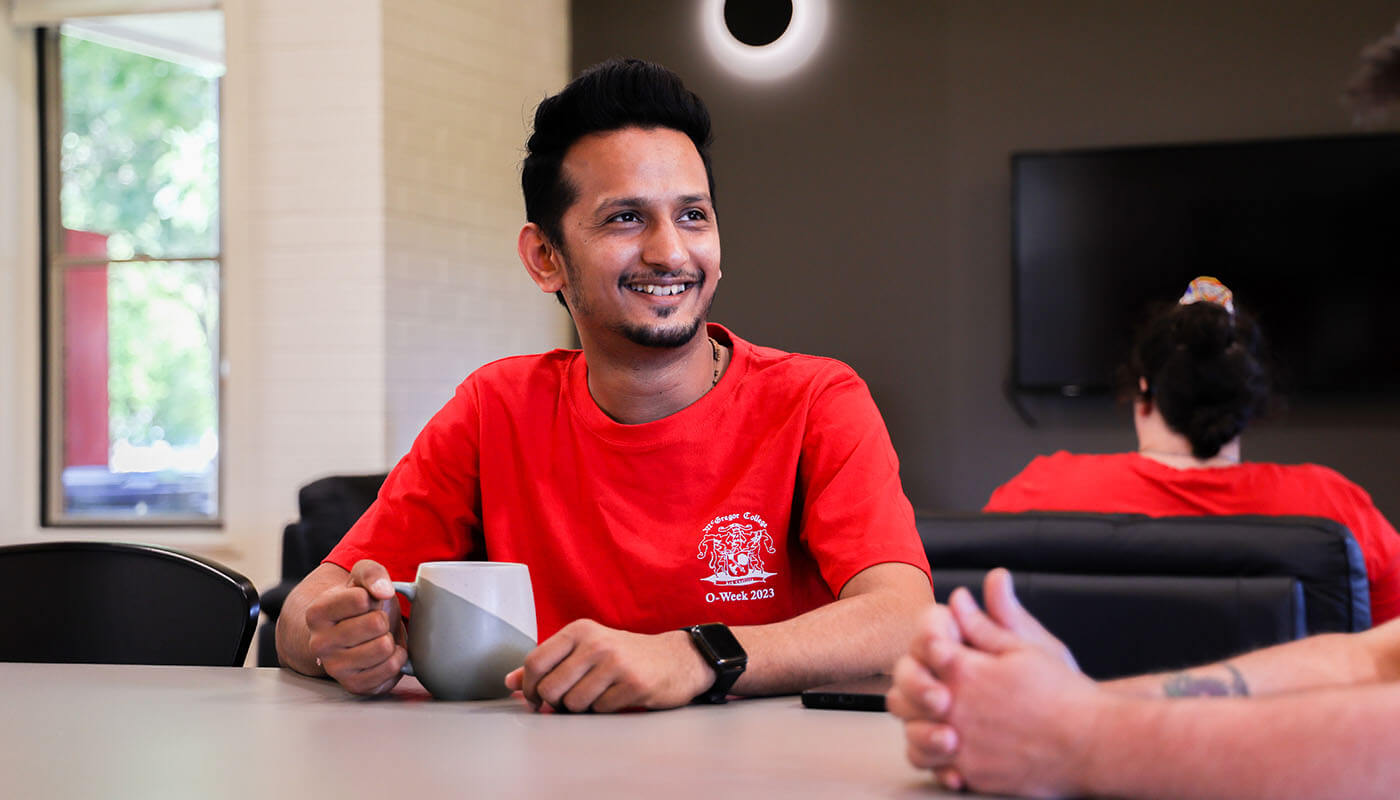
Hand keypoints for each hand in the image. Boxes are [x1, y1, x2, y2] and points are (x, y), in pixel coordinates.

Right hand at [304, 559, 408, 694]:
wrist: (349, 632)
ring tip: (378, 636)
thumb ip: (372, 573)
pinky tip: (386, 653)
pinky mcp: (354, 685)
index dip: (372, 596)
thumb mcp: (361, 577)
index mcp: (316, 614)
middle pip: (376, 623)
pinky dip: (396, 658)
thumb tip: (384, 591)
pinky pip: (390, 670)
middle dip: (382, 618)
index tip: (365, 601)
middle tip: (374, 621)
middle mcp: (319, 644)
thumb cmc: (358, 604)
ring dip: (390, 639)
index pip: (361, 599)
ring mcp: (335, 668)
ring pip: (383, 647)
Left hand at [503, 619, 711, 711]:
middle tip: (569, 701)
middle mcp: (596, 642)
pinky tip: (617, 697)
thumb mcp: (585, 650)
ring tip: (598, 694)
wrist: (676, 659)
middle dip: (555, 703)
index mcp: (580, 630)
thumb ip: (548, 664)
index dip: (530, 687)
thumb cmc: (625, 655)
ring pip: (573, 703)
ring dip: (581, 708)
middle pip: (551, 687)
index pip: (535, 661)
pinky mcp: (633, 684)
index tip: (536, 698)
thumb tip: (510, 682)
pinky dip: (603, 710)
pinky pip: (599, 710)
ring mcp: (616, 663)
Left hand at [889, 571, 1100, 797]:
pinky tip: (954, 749)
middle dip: (912, 688)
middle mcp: (955, 708)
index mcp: (965, 670)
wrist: (1094, 744)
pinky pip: (935, 769)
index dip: (926, 647)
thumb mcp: (1024, 647)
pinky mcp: (972, 774)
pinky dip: (938, 760)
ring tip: (939, 720)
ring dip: (919, 726)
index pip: (919, 650)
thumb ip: (983, 624)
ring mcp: (961, 745)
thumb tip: (959, 598)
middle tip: (932, 687)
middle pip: (903, 696)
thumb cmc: (1064, 694)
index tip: (940, 650)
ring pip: (912, 737)